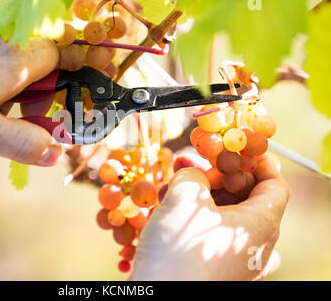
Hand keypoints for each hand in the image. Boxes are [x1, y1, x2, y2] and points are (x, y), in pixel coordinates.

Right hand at [130, 155, 289, 280]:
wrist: (159, 300)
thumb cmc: (179, 251)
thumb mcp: (184, 196)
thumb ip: (193, 174)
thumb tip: (193, 173)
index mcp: (261, 225)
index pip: (275, 185)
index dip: (259, 163)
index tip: (240, 150)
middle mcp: (256, 246)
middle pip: (248, 199)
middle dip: (221, 177)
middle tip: (197, 165)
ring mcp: (237, 262)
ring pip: (227, 218)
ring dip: (204, 196)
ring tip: (175, 186)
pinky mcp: (216, 271)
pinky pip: (213, 236)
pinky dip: (198, 219)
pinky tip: (173, 213)